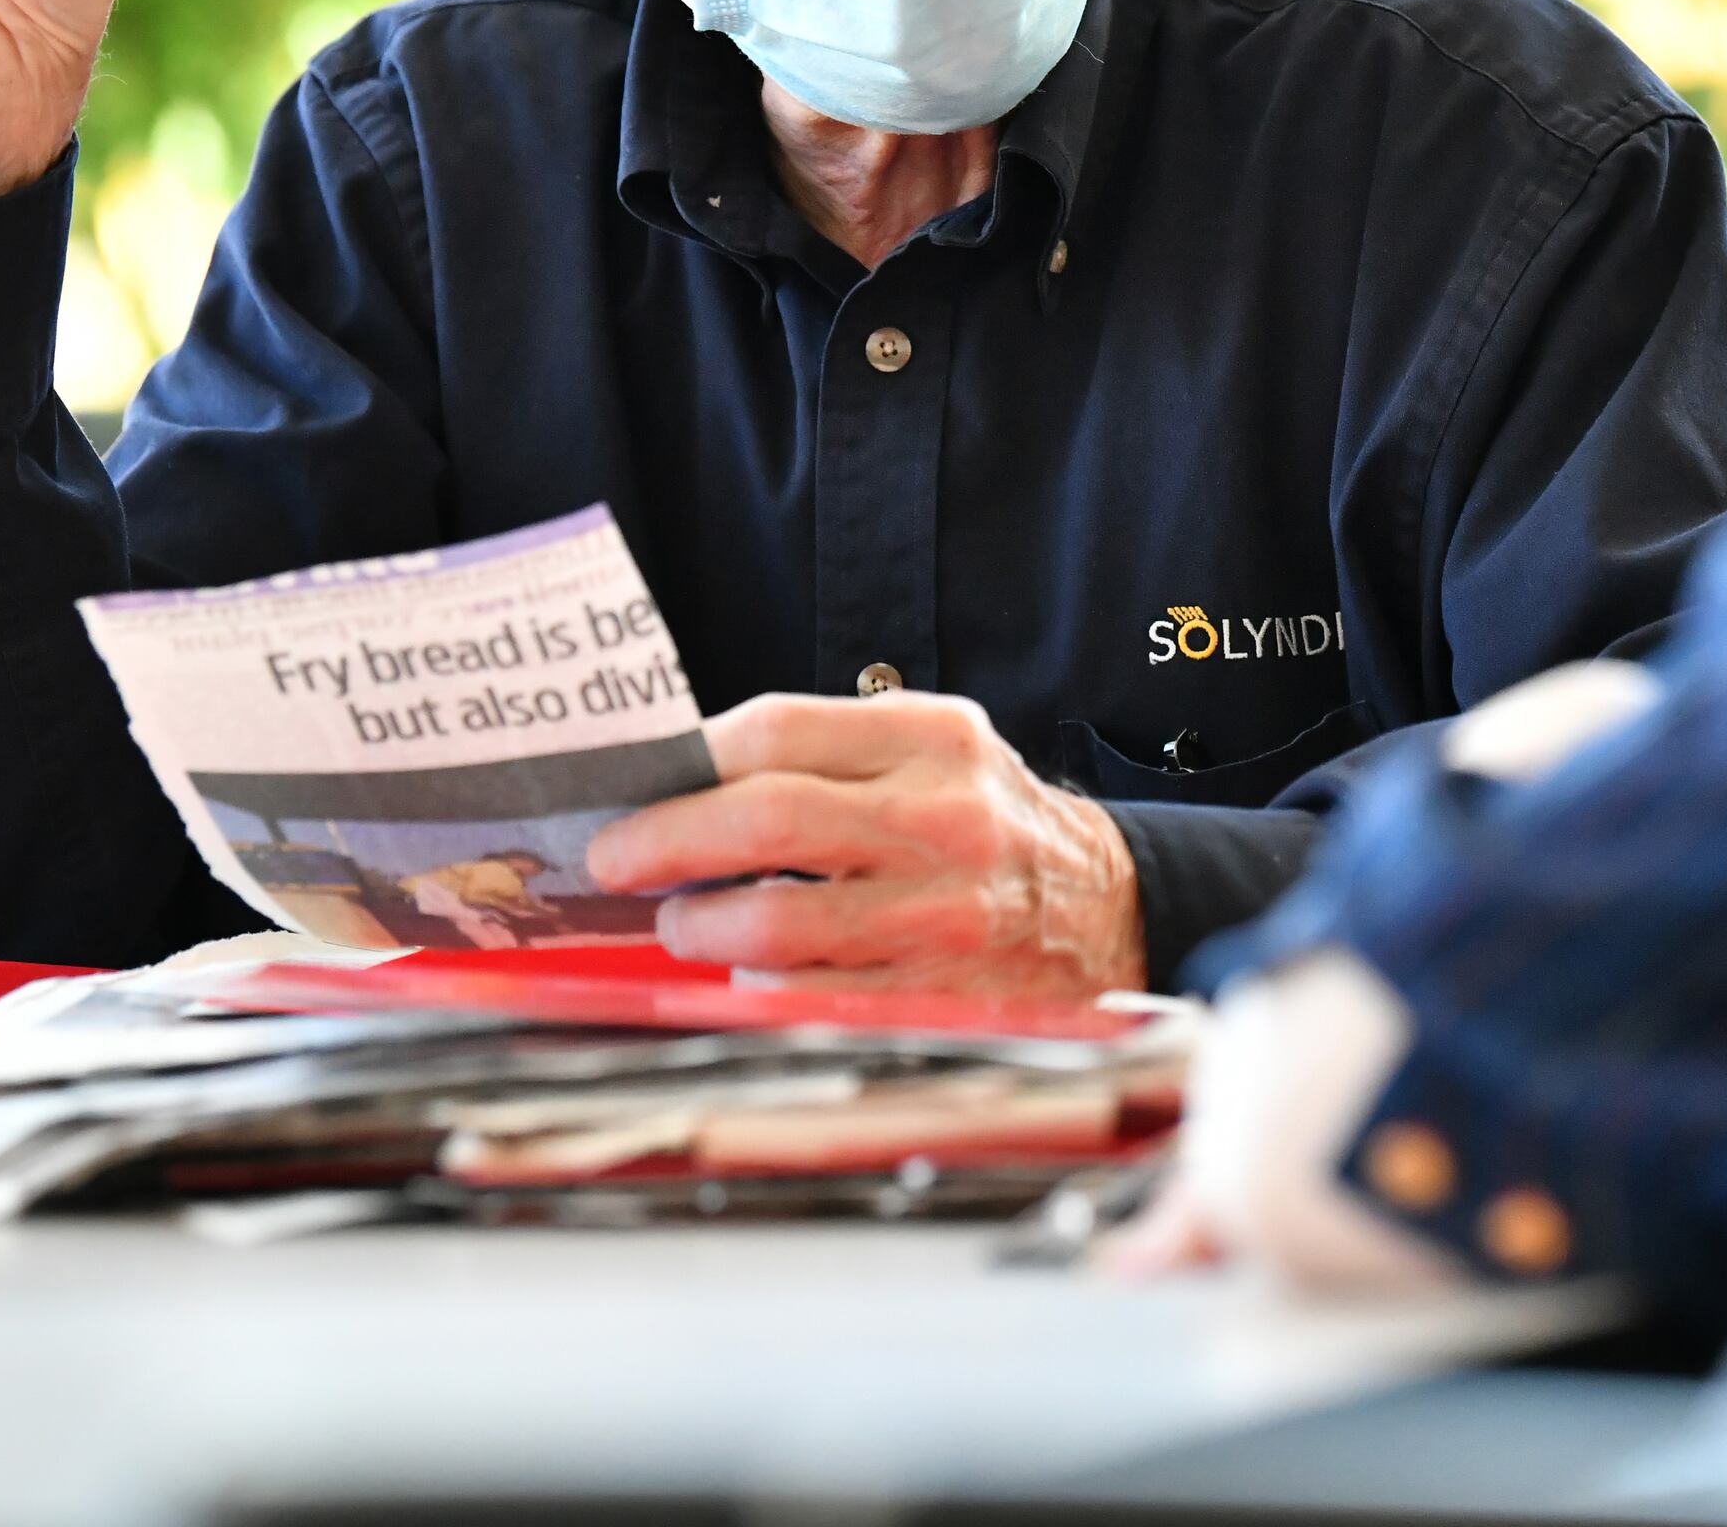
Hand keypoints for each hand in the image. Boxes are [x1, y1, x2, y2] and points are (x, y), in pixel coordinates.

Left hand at [585, 694, 1148, 997]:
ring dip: (703, 928)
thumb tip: (682, 781)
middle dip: (666, 843)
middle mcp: (946, 818)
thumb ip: (828, 757)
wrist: (1110, 914)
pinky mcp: (940, 995)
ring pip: (779, 925)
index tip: (632, 788)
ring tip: (685, 925)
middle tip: (616, 860)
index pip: (778, 730)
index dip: (687, 761)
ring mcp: (944, 913)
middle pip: (767, 820)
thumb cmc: (990, 830)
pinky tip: (753, 972)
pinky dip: (762, 985)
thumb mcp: (934, 757)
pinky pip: (812, 995)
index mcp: (935, 738)